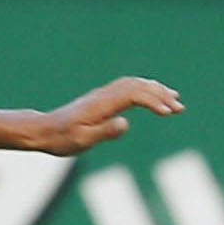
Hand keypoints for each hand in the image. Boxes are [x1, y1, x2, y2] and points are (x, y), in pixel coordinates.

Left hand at [25, 76, 183, 155]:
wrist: (43, 130)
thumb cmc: (61, 139)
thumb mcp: (82, 140)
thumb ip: (104, 132)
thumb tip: (126, 123)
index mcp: (101, 104)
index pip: (133, 95)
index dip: (153, 101)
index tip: (168, 112)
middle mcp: (104, 95)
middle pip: (138, 86)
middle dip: (161, 95)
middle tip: (179, 108)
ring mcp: (103, 95)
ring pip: (134, 84)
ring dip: (155, 90)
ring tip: (174, 100)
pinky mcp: (102, 99)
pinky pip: (127, 87)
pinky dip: (144, 89)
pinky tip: (152, 96)